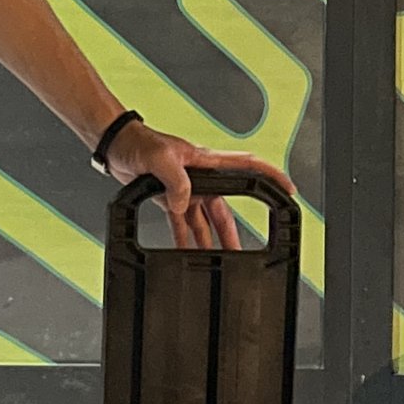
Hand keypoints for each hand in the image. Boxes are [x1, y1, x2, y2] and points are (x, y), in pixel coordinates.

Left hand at [102, 123, 291, 251]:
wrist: (116, 145)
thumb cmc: (137, 142)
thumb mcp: (159, 158)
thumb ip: (176, 181)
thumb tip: (185, 203)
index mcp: (205, 162)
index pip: (246, 167)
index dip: (270, 177)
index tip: (287, 188)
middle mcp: (199, 176)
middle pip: (224, 208)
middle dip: (233, 232)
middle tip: (242, 252)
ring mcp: (185, 188)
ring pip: (204, 221)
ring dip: (208, 241)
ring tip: (216, 261)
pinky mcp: (169, 197)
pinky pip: (181, 223)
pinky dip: (183, 238)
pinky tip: (185, 253)